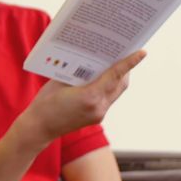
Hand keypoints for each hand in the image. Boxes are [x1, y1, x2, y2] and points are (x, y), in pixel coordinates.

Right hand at [22, 50, 145, 140]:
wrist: (39, 127)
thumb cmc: (45, 102)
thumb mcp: (60, 81)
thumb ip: (79, 72)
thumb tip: (93, 61)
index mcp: (89, 96)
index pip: (115, 75)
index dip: (129, 62)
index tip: (141, 52)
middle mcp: (98, 107)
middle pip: (120, 84)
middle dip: (124, 69)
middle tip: (122, 53)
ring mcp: (99, 114)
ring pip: (116, 92)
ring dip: (117, 78)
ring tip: (112, 64)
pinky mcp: (96, 117)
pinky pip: (108, 99)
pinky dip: (107, 87)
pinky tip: (100, 80)